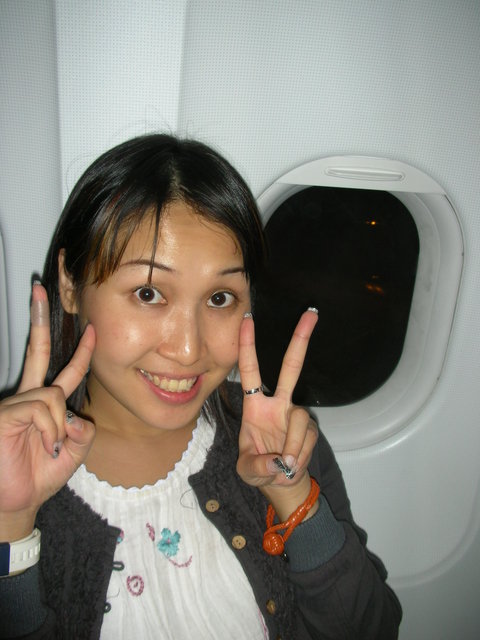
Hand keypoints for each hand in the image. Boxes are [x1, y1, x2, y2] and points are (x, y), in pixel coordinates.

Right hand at [0, 283, 94, 539]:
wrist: (17, 502)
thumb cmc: (41, 474)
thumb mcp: (74, 450)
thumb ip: (82, 429)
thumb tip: (75, 416)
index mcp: (43, 403)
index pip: (62, 370)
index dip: (79, 351)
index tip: (91, 327)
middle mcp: (26, 397)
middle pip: (36, 352)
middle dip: (39, 319)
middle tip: (40, 287)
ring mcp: (12, 404)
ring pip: (51, 396)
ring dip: (58, 427)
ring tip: (51, 447)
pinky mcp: (3, 415)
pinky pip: (40, 409)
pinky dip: (49, 430)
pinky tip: (44, 445)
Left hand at [237, 308, 318, 519]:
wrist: (281, 483)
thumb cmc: (258, 469)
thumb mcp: (248, 471)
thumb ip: (258, 466)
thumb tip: (279, 461)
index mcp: (254, 406)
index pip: (249, 370)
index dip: (247, 346)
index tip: (247, 319)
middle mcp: (277, 404)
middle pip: (291, 367)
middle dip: (300, 340)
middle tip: (310, 313)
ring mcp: (295, 415)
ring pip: (300, 419)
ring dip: (292, 446)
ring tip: (284, 466)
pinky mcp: (310, 429)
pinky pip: (306, 439)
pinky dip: (298, 456)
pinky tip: (291, 465)